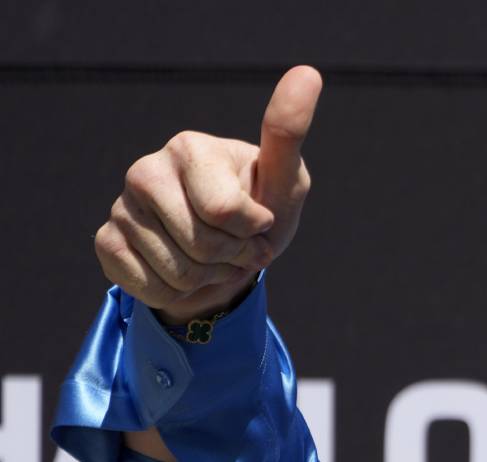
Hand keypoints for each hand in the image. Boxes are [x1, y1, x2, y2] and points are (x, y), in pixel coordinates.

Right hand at [95, 65, 321, 324]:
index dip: (254, 233)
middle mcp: (144, 170)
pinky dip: (179, 293)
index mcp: (188, 147)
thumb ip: (289, 136)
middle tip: (238, 248)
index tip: (259, 223)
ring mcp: (120, 206)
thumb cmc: (260, 213)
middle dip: (233, 259)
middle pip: (202, 246)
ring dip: (210, 278)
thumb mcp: (285, 182)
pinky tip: (182, 272)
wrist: (227, 258)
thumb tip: (308, 73)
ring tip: (214, 259)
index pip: (225, 213)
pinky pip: (151, 288)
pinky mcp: (106, 243)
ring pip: (178, 272)